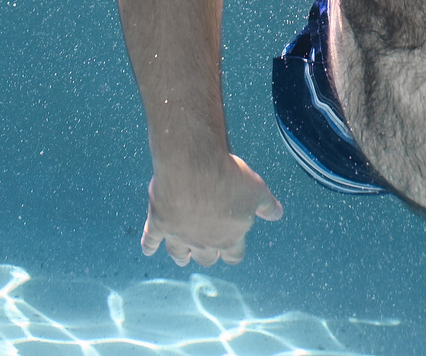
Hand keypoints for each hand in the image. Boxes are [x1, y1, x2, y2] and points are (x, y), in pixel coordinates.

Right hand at [141, 155, 282, 266]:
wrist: (195, 167)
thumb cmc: (229, 177)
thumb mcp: (257, 189)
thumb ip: (266, 205)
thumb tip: (278, 214)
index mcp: (230, 237)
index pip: (233, 254)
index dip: (232, 253)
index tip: (231, 252)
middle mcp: (204, 242)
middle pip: (206, 257)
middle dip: (207, 256)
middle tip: (206, 254)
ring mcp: (180, 235)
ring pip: (178, 253)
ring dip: (181, 255)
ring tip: (181, 258)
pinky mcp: (159, 224)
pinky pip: (150, 239)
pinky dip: (148, 245)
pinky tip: (147, 250)